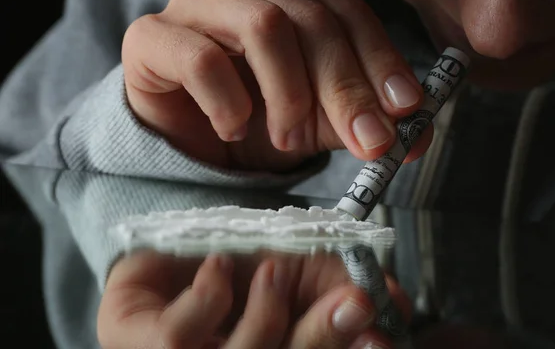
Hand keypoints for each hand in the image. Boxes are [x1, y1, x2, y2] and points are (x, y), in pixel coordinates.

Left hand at [97, 251, 410, 348]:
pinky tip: (215, 269)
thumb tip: (394, 308)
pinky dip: (209, 295)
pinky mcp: (133, 339)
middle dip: (320, 339)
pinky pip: (175, 336)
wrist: (181, 242)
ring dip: (267, 314)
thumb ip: (345, 291)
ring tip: (271, 271)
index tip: (379, 330)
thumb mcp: (306, 275)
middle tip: (350, 298)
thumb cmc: (247, 268)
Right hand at [122, 0, 431, 171]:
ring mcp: (195, 3)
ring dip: (288, 93)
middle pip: (311, 19)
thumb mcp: (319, 119)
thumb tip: (415, 136)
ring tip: (287, 138)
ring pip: (263, 26)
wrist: (185, 139)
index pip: (347, 12)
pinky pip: (202, 58)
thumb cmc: (255, 120)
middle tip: (365, 139)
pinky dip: (229, 103)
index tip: (405, 110)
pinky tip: (232, 129)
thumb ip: (361, 118)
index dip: (381, 60)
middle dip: (345, 86)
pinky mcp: (152, 35)